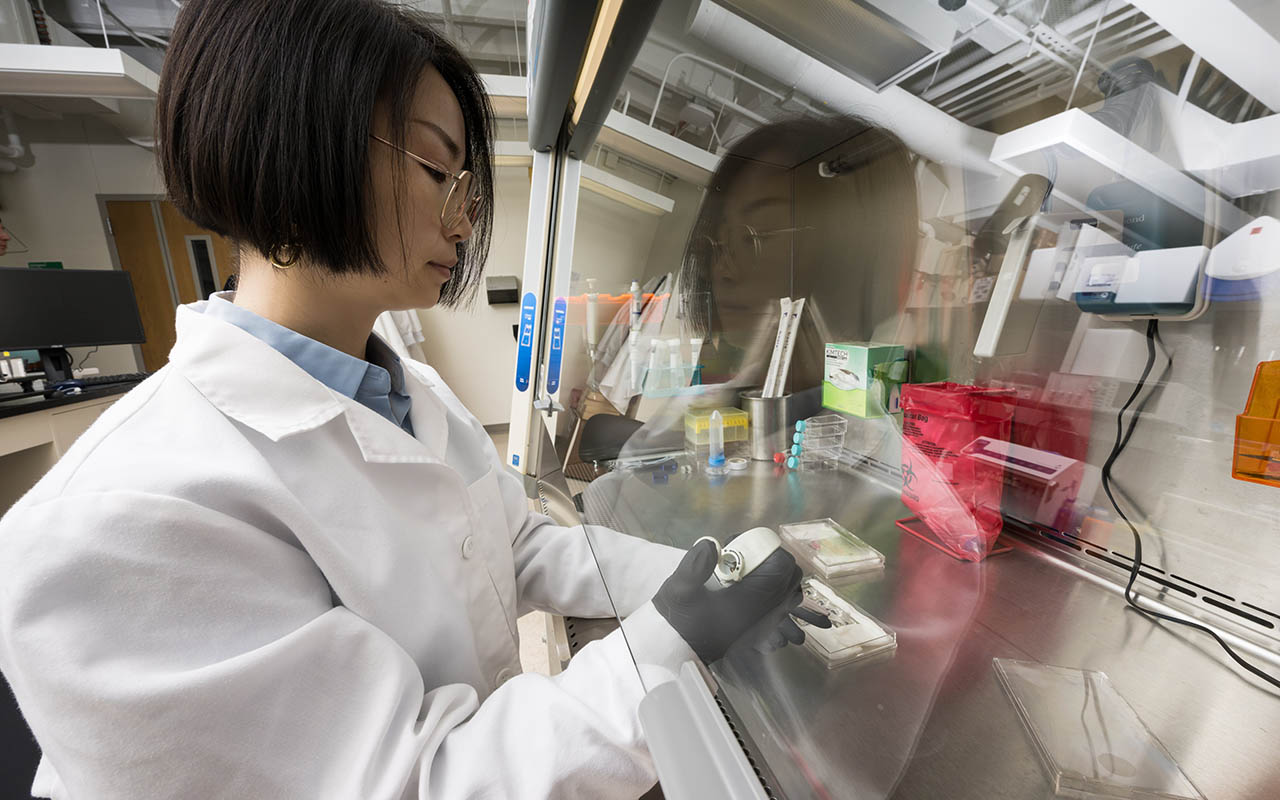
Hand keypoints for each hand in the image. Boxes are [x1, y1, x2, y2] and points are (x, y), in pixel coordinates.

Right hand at [653, 539, 830, 662]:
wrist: (676, 652)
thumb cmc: (677, 621)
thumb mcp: (679, 590)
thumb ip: (693, 566)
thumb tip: (710, 544)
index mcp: (749, 603)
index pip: (782, 569)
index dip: (770, 551)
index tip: (746, 548)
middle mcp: (763, 614)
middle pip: (791, 579)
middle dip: (775, 561)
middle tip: (747, 558)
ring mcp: (764, 624)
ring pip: (789, 593)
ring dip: (776, 577)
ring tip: (749, 572)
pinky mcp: (760, 630)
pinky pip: (781, 607)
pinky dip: (774, 593)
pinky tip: (748, 589)